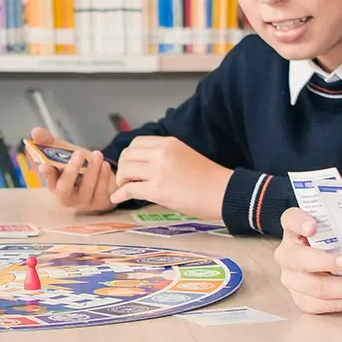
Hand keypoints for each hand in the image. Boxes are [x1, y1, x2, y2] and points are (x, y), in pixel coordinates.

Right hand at [31, 127, 116, 212]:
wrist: (99, 181)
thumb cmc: (76, 167)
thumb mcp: (63, 153)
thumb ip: (49, 142)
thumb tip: (35, 131)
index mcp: (54, 184)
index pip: (48, 179)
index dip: (47, 173)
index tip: (45, 165)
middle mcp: (66, 196)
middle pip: (65, 187)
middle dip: (71, 170)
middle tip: (78, 153)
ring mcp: (83, 201)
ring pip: (86, 188)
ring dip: (92, 170)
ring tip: (97, 154)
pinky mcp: (100, 203)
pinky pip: (101, 191)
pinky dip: (103, 177)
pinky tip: (105, 164)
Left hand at [107, 135, 227, 221]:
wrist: (223, 192)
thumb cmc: (210, 178)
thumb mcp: (185, 155)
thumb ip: (166, 156)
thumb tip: (149, 165)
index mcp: (168, 143)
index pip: (137, 142)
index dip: (130, 155)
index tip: (130, 164)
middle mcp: (161, 152)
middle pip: (127, 155)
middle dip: (122, 167)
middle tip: (125, 178)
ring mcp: (158, 170)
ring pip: (125, 170)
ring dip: (121, 180)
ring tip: (124, 188)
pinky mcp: (157, 189)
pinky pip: (129, 189)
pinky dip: (120, 194)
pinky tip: (117, 198)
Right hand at [276, 208, 341, 314]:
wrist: (326, 260)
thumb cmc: (335, 240)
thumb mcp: (336, 226)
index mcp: (293, 229)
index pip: (290, 220)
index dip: (300, 222)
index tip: (313, 226)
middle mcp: (287, 254)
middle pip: (300, 259)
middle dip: (327, 262)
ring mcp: (291, 278)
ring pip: (315, 287)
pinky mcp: (300, 298)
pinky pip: (321, 306)